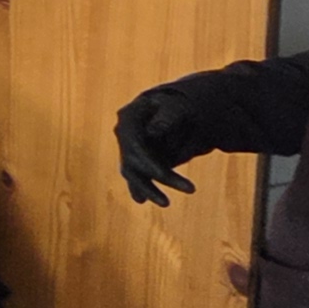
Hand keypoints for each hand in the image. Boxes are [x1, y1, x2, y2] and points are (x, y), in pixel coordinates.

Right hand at [114, 81, 224, 205]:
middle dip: (152, 180)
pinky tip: (141, 200)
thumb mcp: (175, 107)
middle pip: (131, 162)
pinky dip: (139, 188)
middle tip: (185, 191)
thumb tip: (153, 131)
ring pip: (131, 172)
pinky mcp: (136, 157)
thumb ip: (166, 117)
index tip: (165, 176)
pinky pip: (135, 175)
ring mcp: (127, 146)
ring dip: (146, 189)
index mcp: (128, 118)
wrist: (171, 107)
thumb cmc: (175, 104)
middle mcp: (123, 133)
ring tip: (165, 203)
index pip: (134, 145)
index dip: (149, 163)